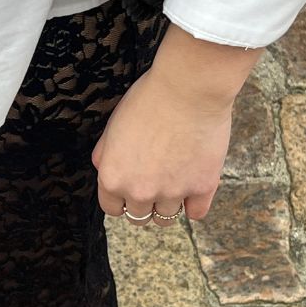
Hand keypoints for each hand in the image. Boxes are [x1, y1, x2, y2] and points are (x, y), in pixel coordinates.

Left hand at [91, 65, 234, 224]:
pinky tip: (193, 186)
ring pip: (166, 218)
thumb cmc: (149, 99)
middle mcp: (140, 192)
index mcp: (113, 178)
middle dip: (144, 202)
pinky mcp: (202, 188)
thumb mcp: (114, 125)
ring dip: (168, 204)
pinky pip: (195, 213)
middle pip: (139, 217)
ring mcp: (172, 193)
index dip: (121, 198)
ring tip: (174, 180)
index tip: (131, 189)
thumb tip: (103, 170)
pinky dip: (194, 204)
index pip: (112, 208)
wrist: (188, 88)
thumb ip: (105, 154)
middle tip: (154, 181)